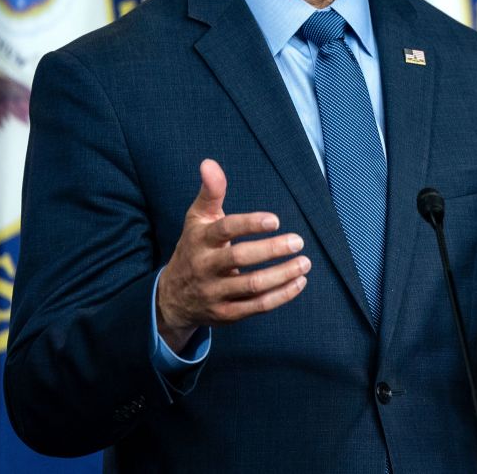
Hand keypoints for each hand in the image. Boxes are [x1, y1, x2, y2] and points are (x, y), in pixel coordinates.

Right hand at [155, 159, 308, 352]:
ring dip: (282, 275)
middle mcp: (205, 267)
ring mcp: (215, 293)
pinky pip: (256, 307)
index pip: (224, 230)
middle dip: (272, 250)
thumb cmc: (195, 248)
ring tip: (304, 263)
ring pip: (251, 286)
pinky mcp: (226, 314)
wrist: (172, 297)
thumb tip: (209, 162)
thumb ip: (210, 192)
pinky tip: (299, 282)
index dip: (250, 224)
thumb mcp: (197, 219)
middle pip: (240, 258)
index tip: (276, 220)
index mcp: (200, 241)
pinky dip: (281, 296)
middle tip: (298, 241)